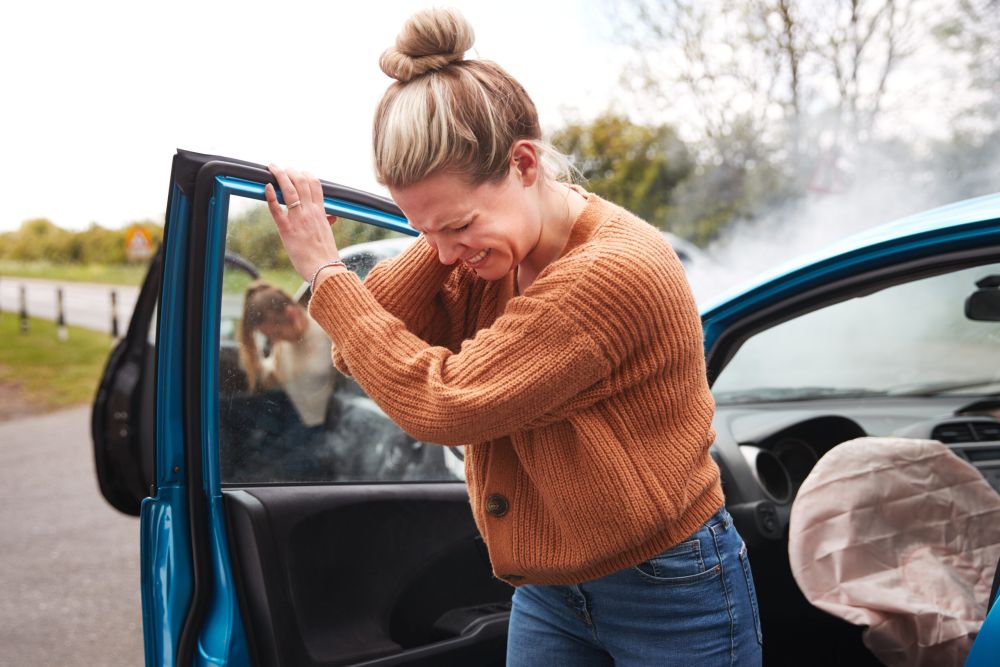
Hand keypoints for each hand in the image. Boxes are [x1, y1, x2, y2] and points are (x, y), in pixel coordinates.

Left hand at [265, 165, 340, 281]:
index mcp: (321, 212)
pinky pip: (277, 209)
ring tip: (271, 168)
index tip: (297, 172)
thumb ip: (327, 221)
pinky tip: (266, 187)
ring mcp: (298, 220)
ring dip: (279, 176)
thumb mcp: (328, 234)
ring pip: (289, 190)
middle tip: (280, 168)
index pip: (315, 184)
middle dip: (290, 171)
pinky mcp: (287, 230)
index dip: (305, 174)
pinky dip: (271, 196)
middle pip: (301, 182)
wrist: (324, 270)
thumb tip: (330, 217)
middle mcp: (310, 212)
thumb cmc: (326, 254)